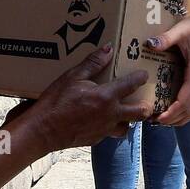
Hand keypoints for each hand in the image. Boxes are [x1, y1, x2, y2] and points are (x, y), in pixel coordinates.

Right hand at [30, 44, 149, 149]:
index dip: (141, 78)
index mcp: (106, 96)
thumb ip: (93, 63)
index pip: (132, 84)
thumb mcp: (72, 76)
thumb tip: (108, 49)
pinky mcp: (97, 139)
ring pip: (127, 127)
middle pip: (140, 113)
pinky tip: (102, 120)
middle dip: (146, 106)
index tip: (144, 74)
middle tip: (145, 99)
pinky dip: (111, 126)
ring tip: (124, 112)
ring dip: (129, 119)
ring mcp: (105, 129)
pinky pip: (110, 133)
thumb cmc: (56, 101)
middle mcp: (111, 114)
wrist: (43, 130)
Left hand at [146, 8, 189, 126]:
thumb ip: (164, 39)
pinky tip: (188, 113)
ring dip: (184, 117)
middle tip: (157, 122)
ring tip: (169, 122)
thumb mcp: (180, 31)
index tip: (159, 118)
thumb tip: (149, 43)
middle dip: (174, 118)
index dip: (172, 112)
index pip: (185, 100)